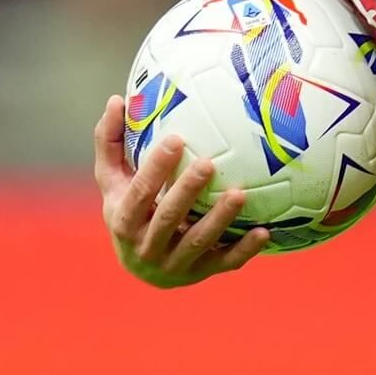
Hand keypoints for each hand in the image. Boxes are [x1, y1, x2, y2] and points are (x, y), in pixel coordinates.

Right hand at [93, 94, 268, 287]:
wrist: (140, 267)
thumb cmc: (128, 209)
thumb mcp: (113, 181)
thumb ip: (111, 143)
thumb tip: (117, 100)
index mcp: (124, 220)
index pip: (138, 193)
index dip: (156, 168)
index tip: (177, 139)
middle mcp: (146, 248)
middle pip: (167, 218)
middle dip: (187, 192)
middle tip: (209, 163)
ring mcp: (174, 265)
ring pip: (198, 242)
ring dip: (219, 219)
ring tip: (240, 193)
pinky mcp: (200, 274)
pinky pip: (224, 263)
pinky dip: (244, 250)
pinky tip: (264, 232)